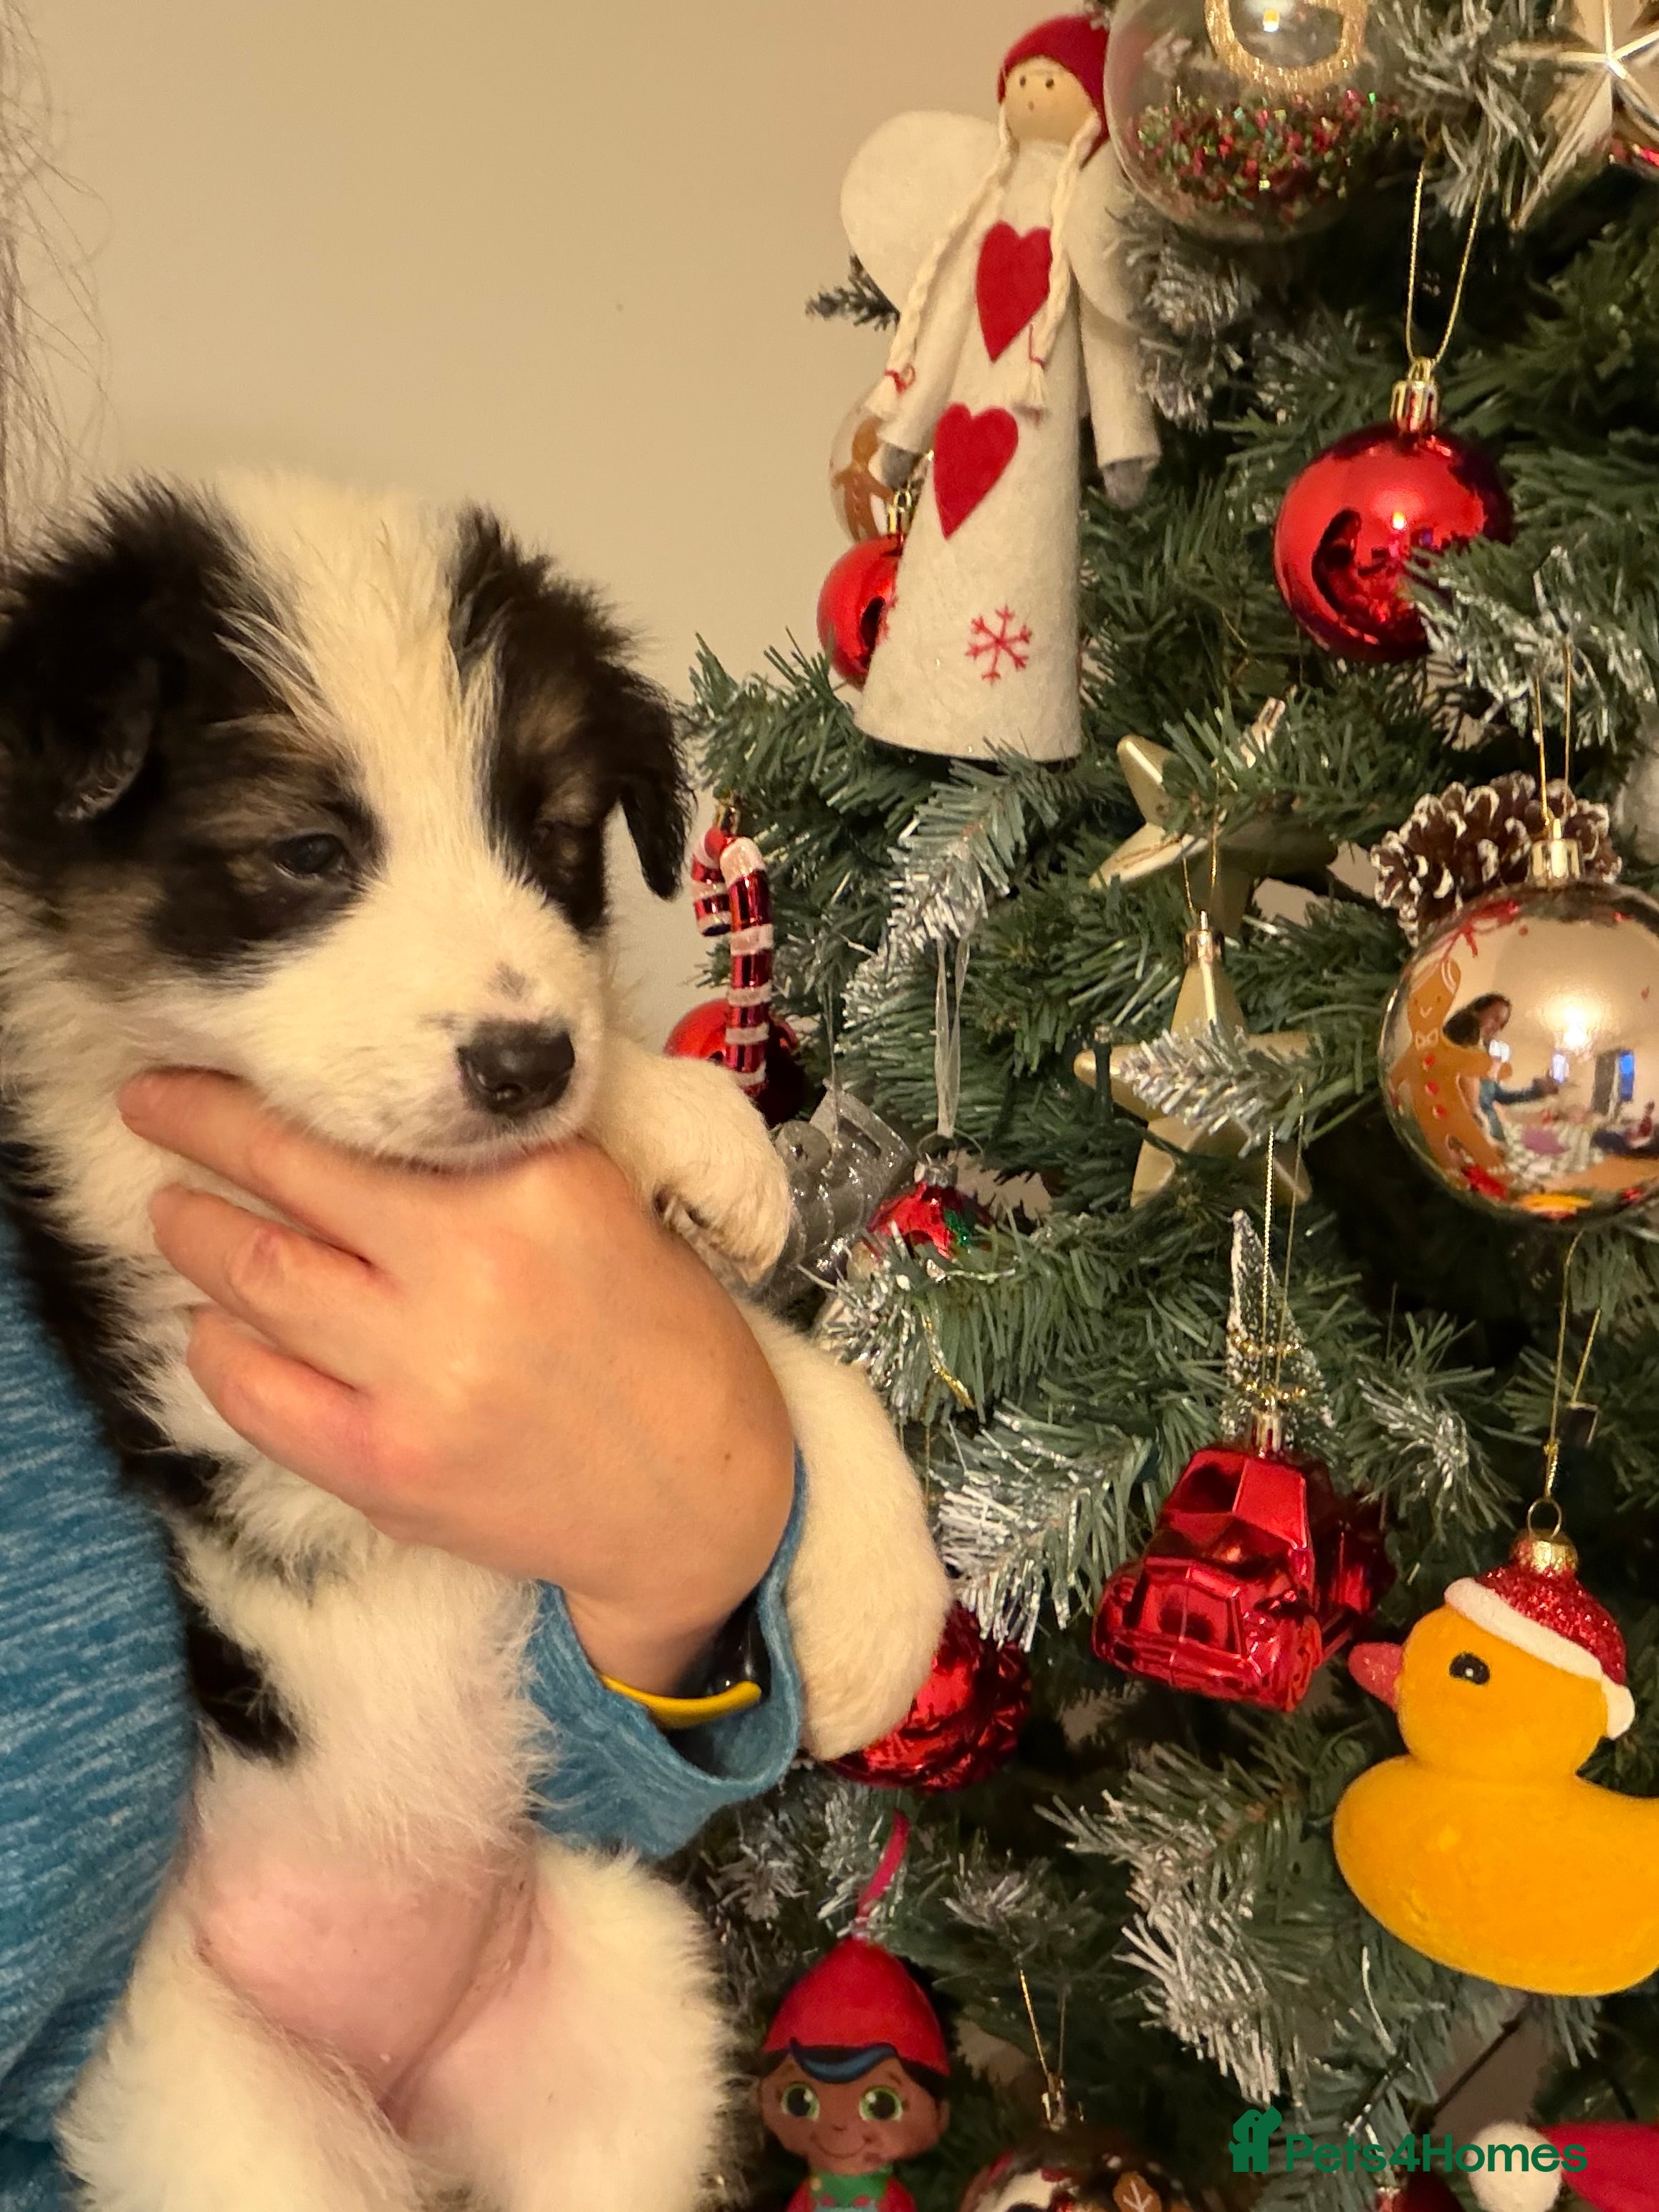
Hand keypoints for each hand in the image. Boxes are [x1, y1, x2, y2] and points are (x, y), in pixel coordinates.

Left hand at [118, 1070, 796, 1694]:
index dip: (264, 1088)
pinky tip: (214, 1327)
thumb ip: (494, 1162)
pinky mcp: (386, 1468)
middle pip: (288, 1179)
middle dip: (197, 1130)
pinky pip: (256, 1394)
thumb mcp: (602, 1210)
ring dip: (193, 1237)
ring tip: (174, 1215)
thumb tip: (366, 1115)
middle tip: (148, 1105)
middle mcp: (472, 1269)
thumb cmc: (660, 1341)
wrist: (700, 1499)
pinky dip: (217, 1349)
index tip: (209, 1064)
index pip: (368, 1118)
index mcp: (537, 1187)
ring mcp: (421, 1375)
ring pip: (256, 1280)